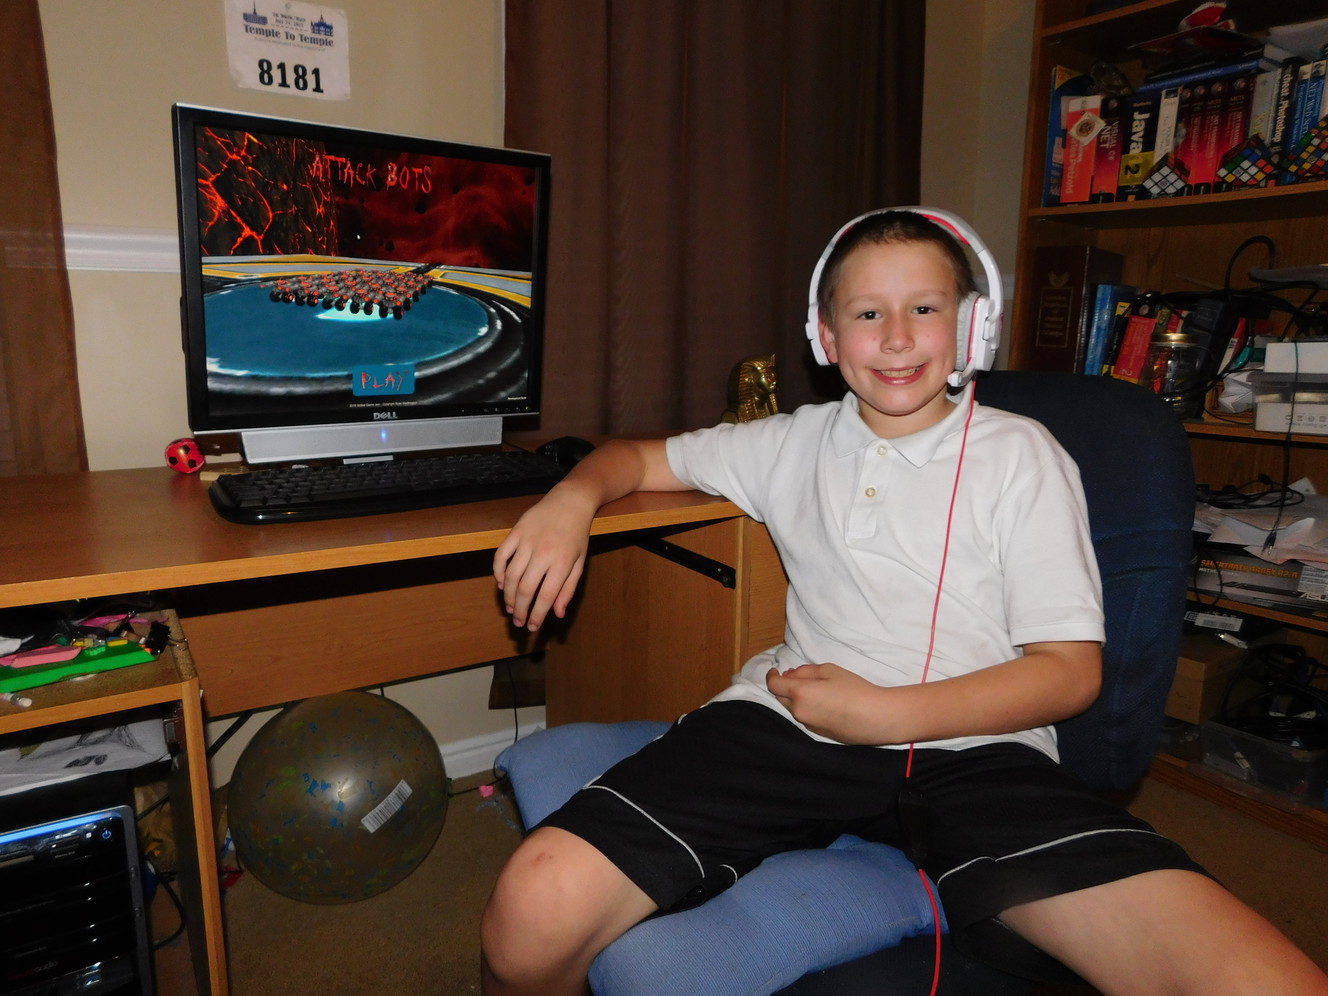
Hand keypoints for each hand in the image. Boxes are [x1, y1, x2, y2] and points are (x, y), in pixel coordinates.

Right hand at [493, 487, 596, 630]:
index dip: (537, 615)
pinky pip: (500, 556)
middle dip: (519, 609)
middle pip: (525, 589)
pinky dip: (497, 572)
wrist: (570, 501)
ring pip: (510, 576)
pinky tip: (500, 583)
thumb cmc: (577, 534)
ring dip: (507, 595)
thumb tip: (557, 613)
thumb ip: (568, 588)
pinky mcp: (516, 532)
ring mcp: (527, 541)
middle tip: (517, 621)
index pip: (545, 596)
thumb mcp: (580, 562)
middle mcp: (543, 553)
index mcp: (562, 562)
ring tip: (509, 606)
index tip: (532, 626)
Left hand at [765, 663, 894, 744]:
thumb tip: (790, 675)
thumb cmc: (854, 689)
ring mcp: (808, 725)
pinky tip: (823, 703)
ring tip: (813, 689)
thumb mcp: (829, 670)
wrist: (876, 717)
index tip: (775, 670)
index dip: (771, 675)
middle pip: (780, 698)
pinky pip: (805, 718)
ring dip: (795, 698)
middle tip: (796, 676)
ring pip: (793, 709)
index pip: (773, 685)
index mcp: (799, 694)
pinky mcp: (818, 734)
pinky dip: (806, 708)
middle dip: (784, 686)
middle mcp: (799, 712)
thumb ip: (805, 671)